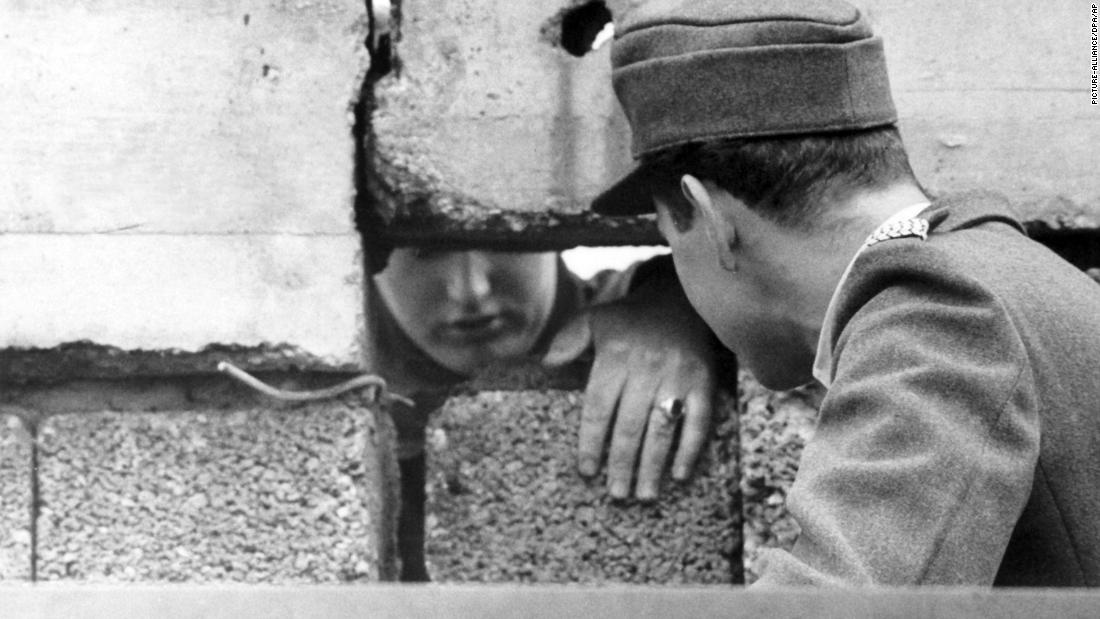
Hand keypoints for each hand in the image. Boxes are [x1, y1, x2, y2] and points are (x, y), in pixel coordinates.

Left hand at [544, 272, 716, 499]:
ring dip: (653, 466)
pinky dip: (690, 450)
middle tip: (616, 493)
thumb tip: (546, 364)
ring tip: (643, 495)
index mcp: (616, 354)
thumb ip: (568, 341)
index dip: (592, 442)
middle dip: (622, 463)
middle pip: (631, 424)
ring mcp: (679, 376)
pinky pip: (699, 422)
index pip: (600, 407)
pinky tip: (679, 475)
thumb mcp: (594, 320)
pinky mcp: (704, 382)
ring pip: (663, 428)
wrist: (678, 303)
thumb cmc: (629, 321)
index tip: (587, 471)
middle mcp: (648, 366)